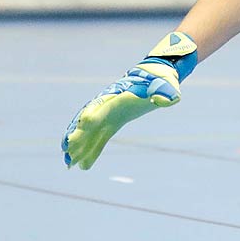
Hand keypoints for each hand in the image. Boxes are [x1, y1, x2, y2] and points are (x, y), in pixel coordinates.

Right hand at [62, 32, 197, 169]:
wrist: (154, 76)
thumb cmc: (160, 81)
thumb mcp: (166, 85)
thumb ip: (167, 92)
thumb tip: (171, 100)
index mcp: (120, 95)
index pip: (104, 105)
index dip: (94, 113)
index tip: (84, 122)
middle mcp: (108, 104)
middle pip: (89, 119)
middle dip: (78, 132)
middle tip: (67, 146)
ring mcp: (107, 114)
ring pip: (88, 131)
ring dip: (77, 145)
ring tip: (67, 162)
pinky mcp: (111, 122)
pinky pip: (96, 138)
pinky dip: (88, 150)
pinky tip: (79, 164)